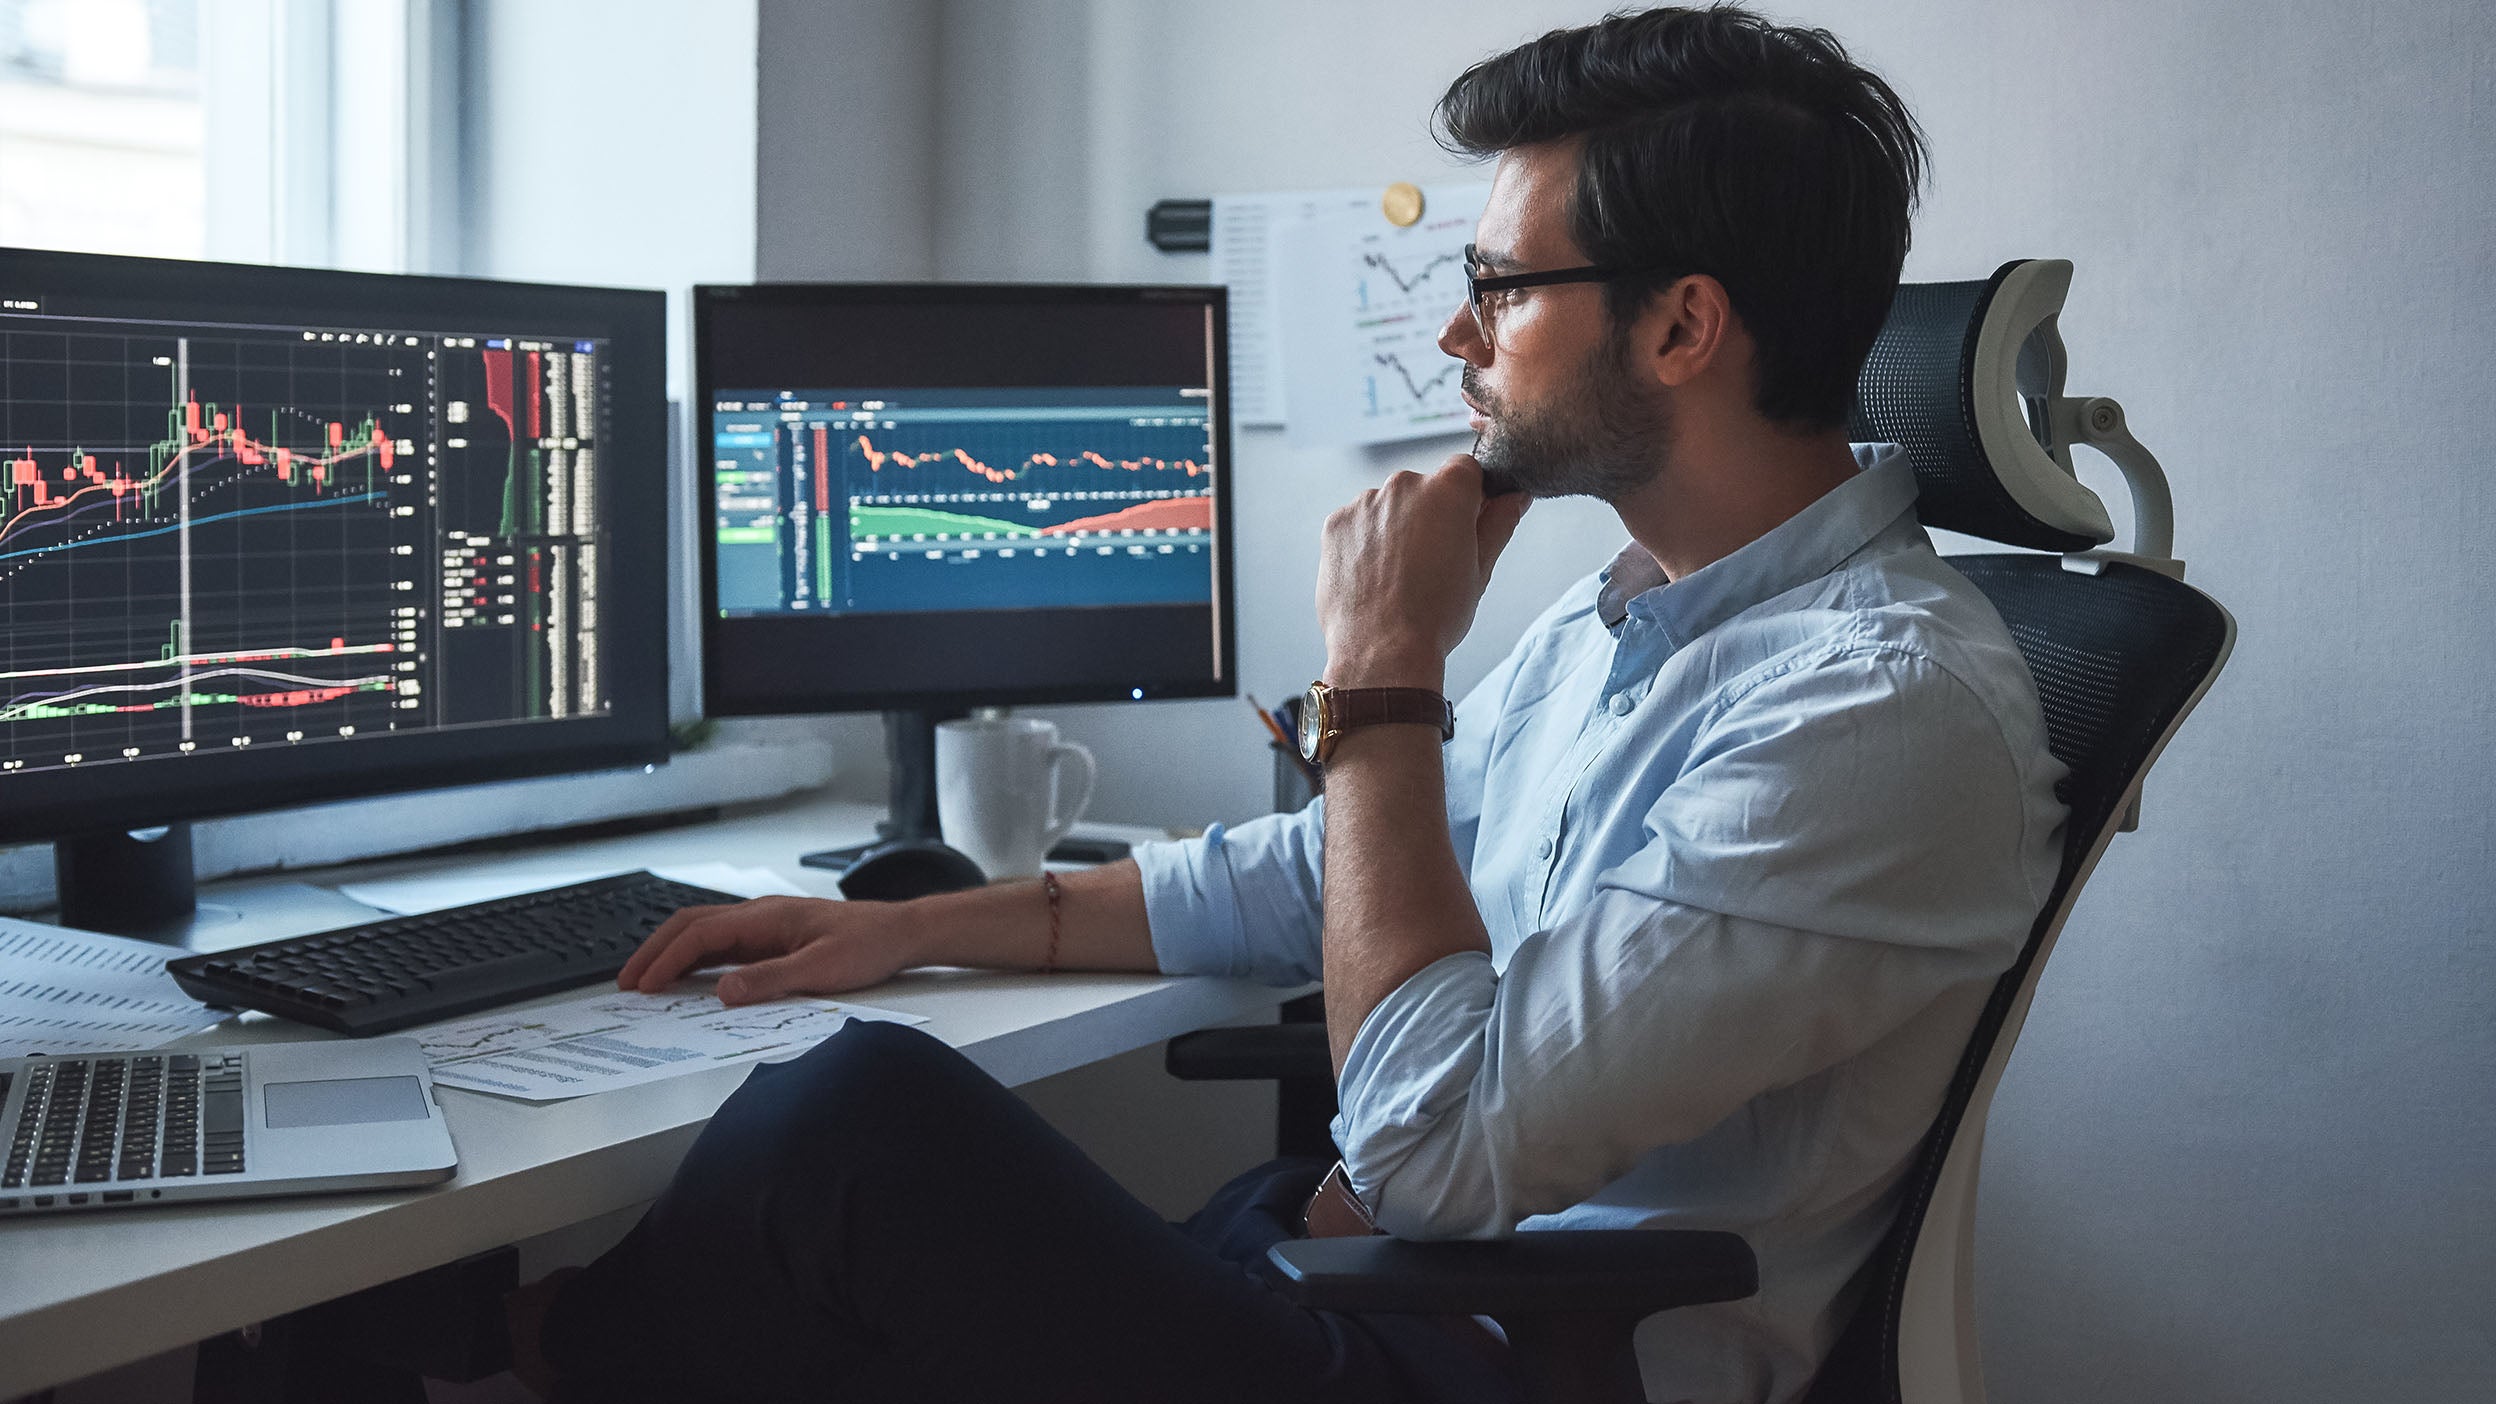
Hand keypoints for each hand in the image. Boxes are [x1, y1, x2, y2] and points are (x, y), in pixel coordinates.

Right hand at [617, 896, 917, 1004]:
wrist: (901, 932)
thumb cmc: (869, 945)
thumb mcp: (822, 969)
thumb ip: (771, 980)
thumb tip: (724, 992)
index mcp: (766, 916)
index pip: (700, 934)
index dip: (667, 959)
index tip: (643, 985)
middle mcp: (760, 915)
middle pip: (690, 925)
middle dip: (654, 952)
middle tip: (626, 982)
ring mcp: (765, 924)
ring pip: (703, 932)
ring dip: (671, 954)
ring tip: (645, 982)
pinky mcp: (774, 936)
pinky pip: (723, 944)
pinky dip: (696, 959)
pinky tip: (688, 979)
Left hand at [1316, 454, 1529, 687]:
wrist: (1382, 652)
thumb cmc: (1435, 616)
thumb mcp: (1481, 569)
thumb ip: (1499, 523)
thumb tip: (1514, 497)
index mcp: (1447, 491)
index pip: (1465, 470)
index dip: (1470, 498)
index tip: (1466, 526)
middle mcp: (1403, 485)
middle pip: (1423, 488)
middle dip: (1430, 515)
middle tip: (1432, 563)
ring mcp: (1365, 503)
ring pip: (1389, 506)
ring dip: (1396, 528)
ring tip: (1399, 576)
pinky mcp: (1336, 524)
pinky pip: (1359, 523)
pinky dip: (1366, 542)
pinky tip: (1375, 576)